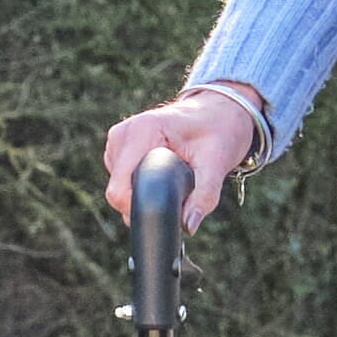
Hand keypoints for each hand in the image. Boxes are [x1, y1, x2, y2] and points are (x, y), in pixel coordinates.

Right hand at [104, 84, 261, 222]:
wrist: (218, 110)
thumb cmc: (219, 130)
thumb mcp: (217, 163)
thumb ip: (204, 196)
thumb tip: (188, 226)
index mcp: (142, 131)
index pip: (119, 188)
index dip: (138, 208)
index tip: (166, 212)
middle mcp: (123, 134)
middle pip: (117, 190)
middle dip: (145, 201)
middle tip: (178, 192)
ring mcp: (118, 140)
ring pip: (119, 188)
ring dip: (143, 193)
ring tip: (172, 177)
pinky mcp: (119, 148)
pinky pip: (121, 180)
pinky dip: (140, 185)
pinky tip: (161, 173)